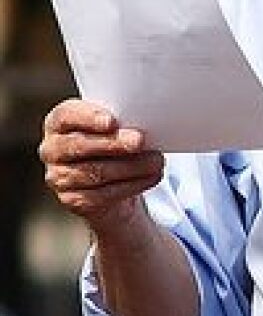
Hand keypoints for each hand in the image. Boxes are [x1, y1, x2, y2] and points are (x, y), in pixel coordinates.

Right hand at [39, 99, 164, 232]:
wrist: (109, 180)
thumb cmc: (111, 143)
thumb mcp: (113, 127)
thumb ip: (120, 122)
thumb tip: (144, 123)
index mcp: (58, 122)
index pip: (67, 115)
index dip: (88, 117)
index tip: (112, 121)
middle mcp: (52, 149)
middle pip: (80, 145)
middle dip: (113, 143)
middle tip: (139, 141)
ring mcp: (59, 177)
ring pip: (95, 172)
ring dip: (131, 167)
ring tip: (156, 161)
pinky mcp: (72, 200)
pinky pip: (103, 194)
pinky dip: (133, 185)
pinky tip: (152, 176)